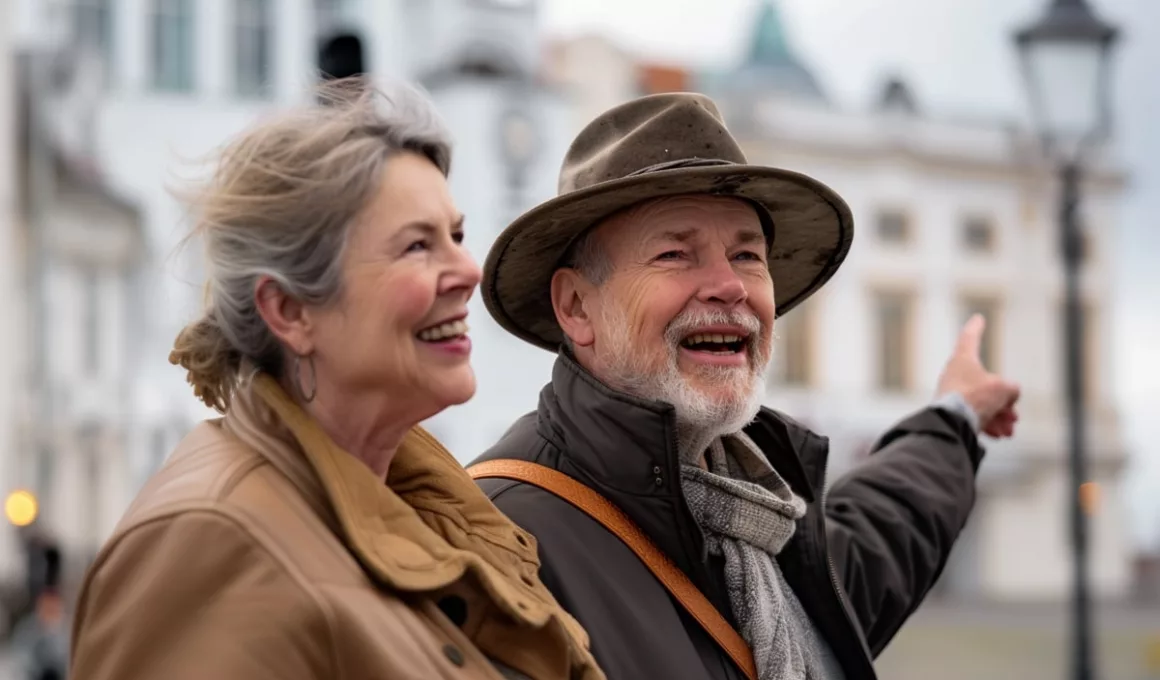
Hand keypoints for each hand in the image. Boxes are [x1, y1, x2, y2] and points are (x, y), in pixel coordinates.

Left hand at [936, 314, 1020, 437]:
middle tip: (1013, 415)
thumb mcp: (1003, 389)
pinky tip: (999, 435)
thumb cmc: (975, 399)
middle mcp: (955, 374)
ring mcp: (952, 393)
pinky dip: (988, 424)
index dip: (976, 327)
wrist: (952, 423)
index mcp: (963, 359)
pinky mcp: (950, 411)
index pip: (970, 337)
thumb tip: (1007, 397)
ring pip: (982, 402)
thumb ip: (1010, 389)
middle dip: (1003, 400)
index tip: (978, 318)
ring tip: (1009, 430)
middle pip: (985, 382)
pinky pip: (973, 415)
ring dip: (999, 416)